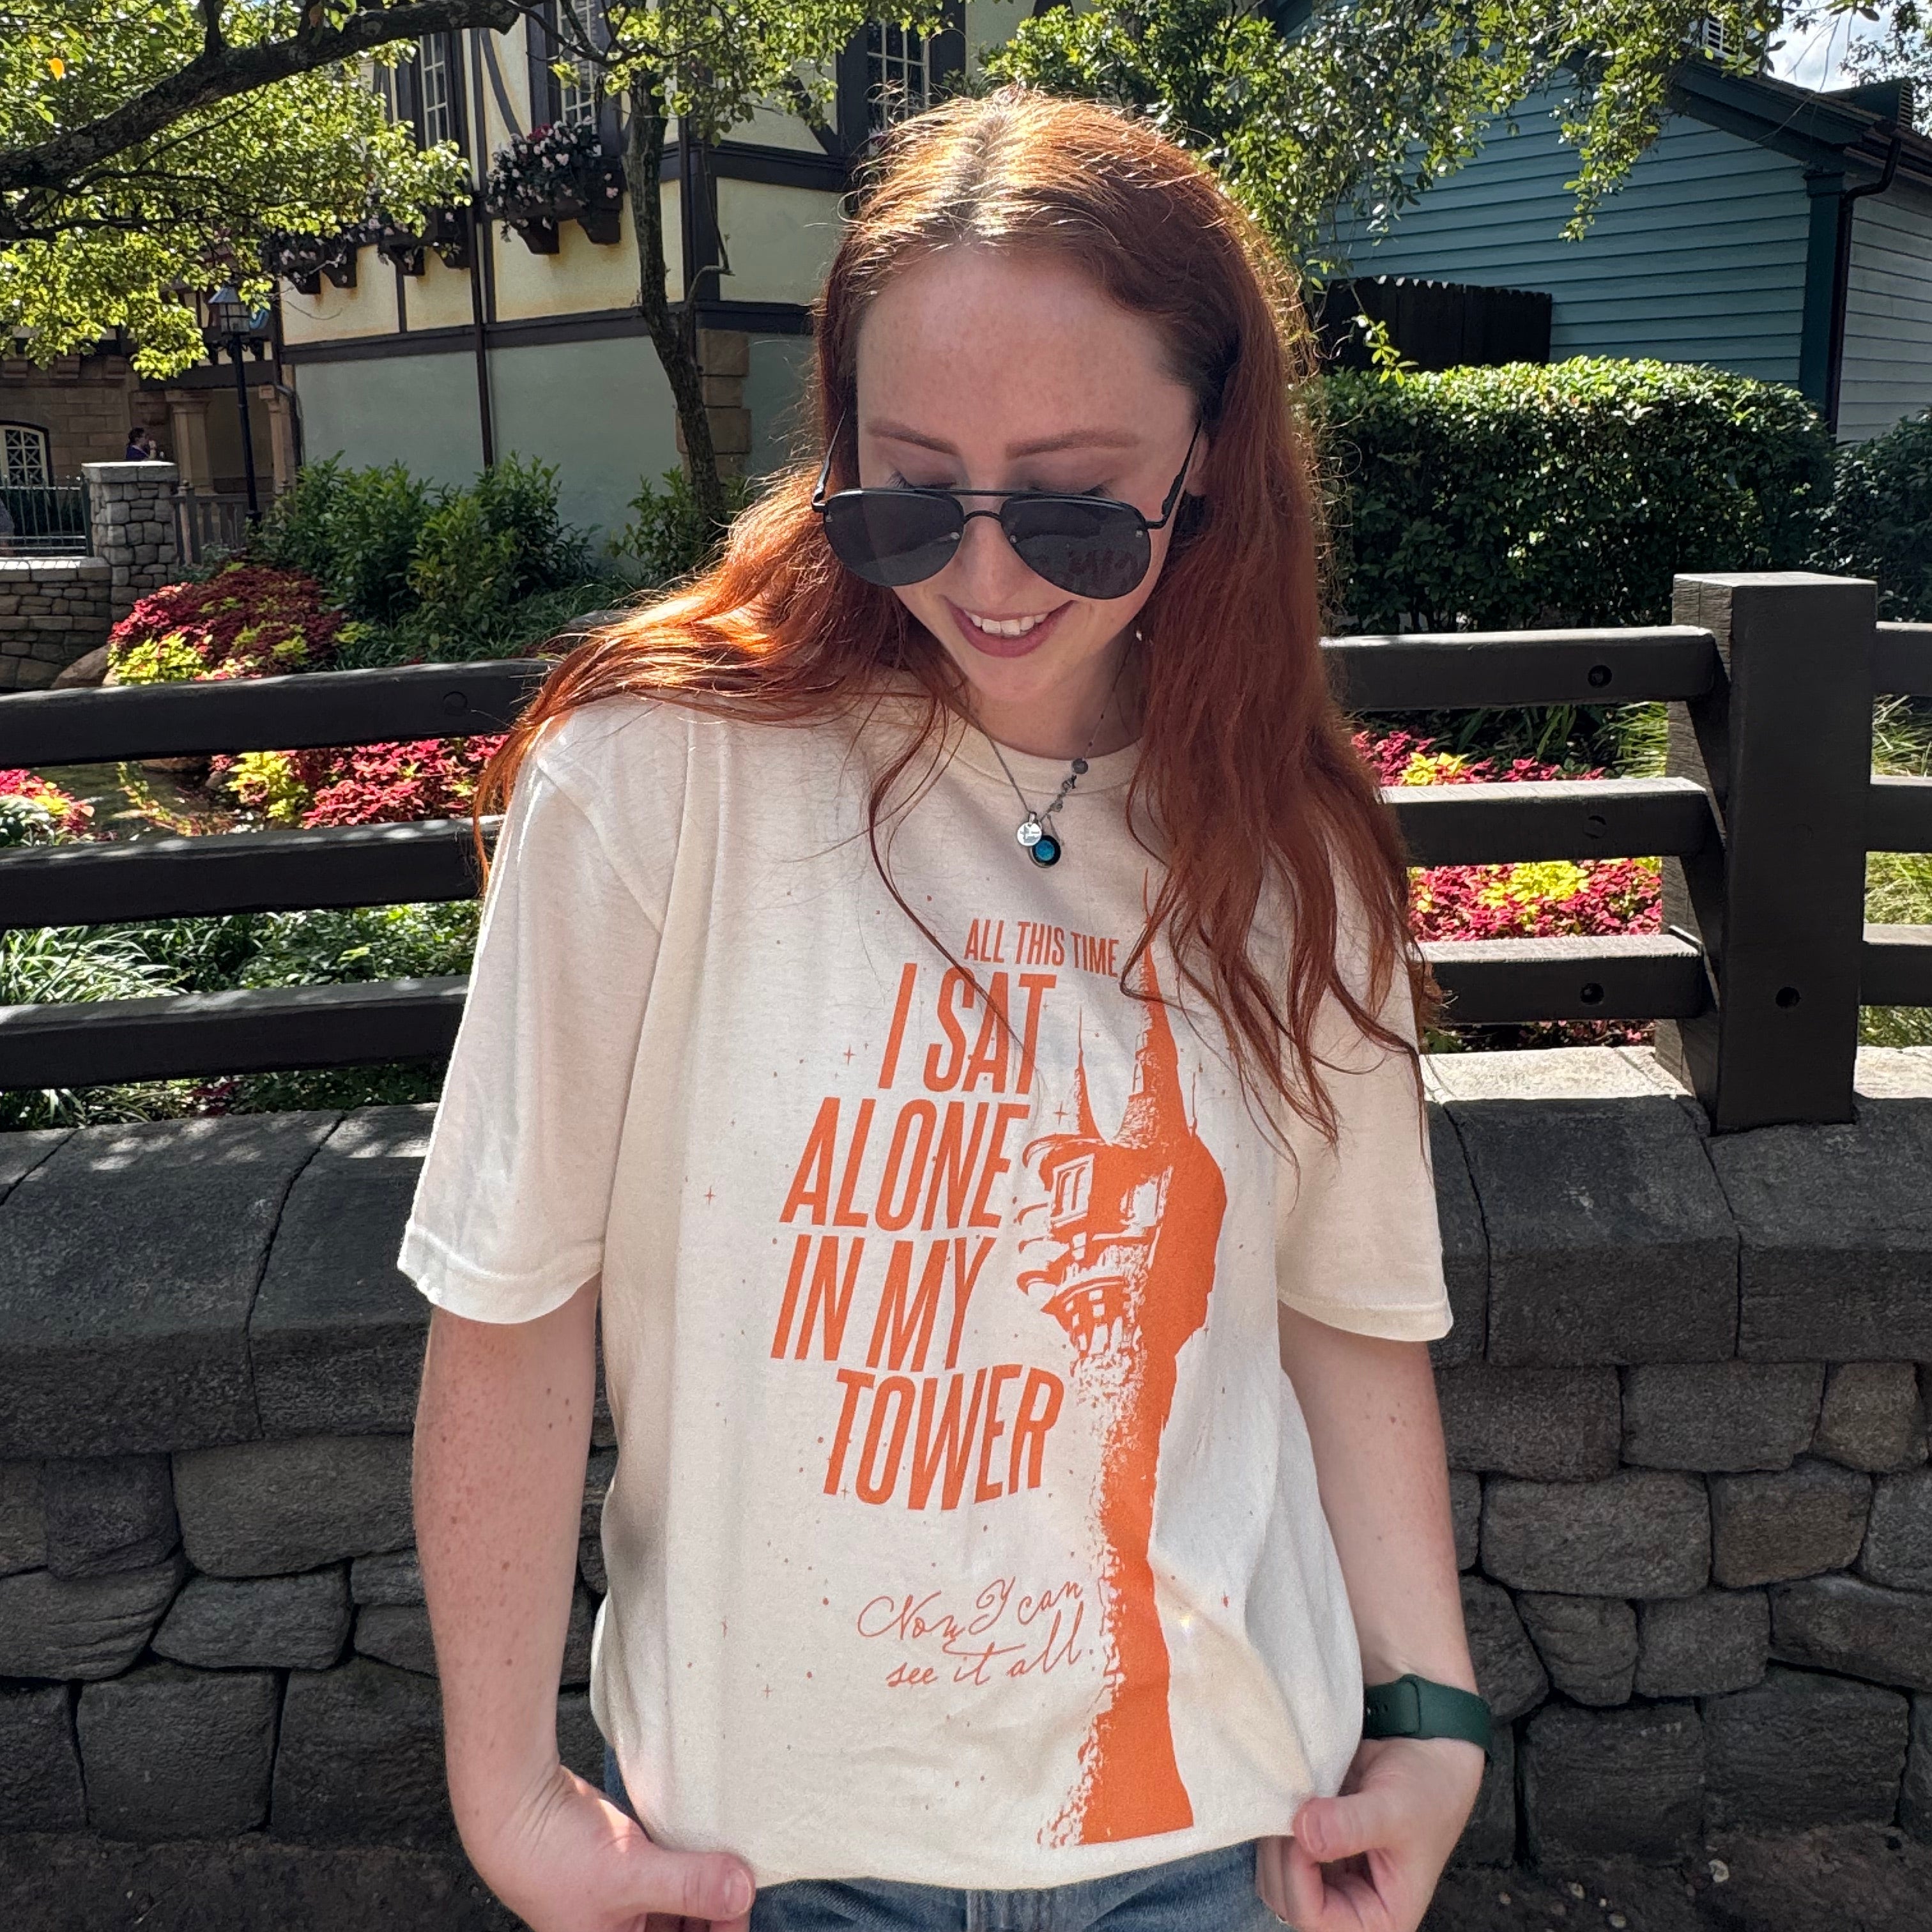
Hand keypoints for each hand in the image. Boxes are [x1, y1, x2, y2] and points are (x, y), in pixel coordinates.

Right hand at [460, 1758, 755, 1931]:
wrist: (516, 1805)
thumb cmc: (554, 1855)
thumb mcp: (628, 1876)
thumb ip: (688, 1885)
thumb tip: (743, 1892)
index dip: (722, 1931)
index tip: (746, 1898)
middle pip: (689, 1931)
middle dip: (718, 1910)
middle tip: (745, 1875)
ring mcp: (628, 1903)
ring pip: (684, 1903)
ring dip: (708, 1885)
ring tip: (731, 1857)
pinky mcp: (631, 1867)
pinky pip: (673, 1872)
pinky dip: (692, 1861)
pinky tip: (710, 1842)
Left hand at [1255, 1736, 1484, 1931]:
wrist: (1428, 1761)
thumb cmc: (1427, 1793)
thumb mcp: (1396, 1809)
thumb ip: (1351, 1825)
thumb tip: (1303, 1831)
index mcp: (1379, 1917)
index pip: (1313, 1917)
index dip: (1296, 1874)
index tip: (1301, 1826)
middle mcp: (1351, 1905)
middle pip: (1284, 1898)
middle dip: (1280, 1854)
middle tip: (1293, 1807)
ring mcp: (1332, 1879)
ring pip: (1275, 1874)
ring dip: (1275, 1836)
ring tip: (1296, 1799)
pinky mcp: (1318, 1850)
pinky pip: (1280, 1847)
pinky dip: (1278, 1823)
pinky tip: (1294, 1797)